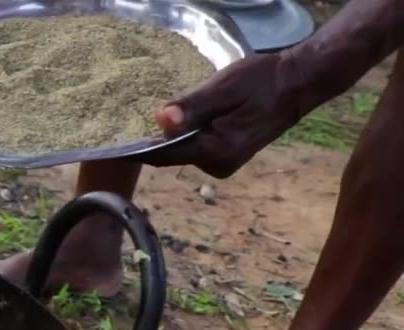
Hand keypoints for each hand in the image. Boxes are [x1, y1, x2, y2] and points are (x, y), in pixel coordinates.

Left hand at [143, 53, 306, 177]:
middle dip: (157, 137)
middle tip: (147, 114)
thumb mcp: (224, 87)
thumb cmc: (261, 81)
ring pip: (183, 151)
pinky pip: (196, 148)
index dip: (137, 149)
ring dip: (175, 134)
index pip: (163, 156)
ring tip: (176, 110)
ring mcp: (223, 165)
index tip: (115, 140)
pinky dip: (189, 134)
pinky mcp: (226, 158)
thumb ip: (192, 107)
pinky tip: (193, 116)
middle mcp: (216, 166)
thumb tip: (159, 121)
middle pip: (171, 154)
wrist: (296, 85)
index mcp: (215, 151)